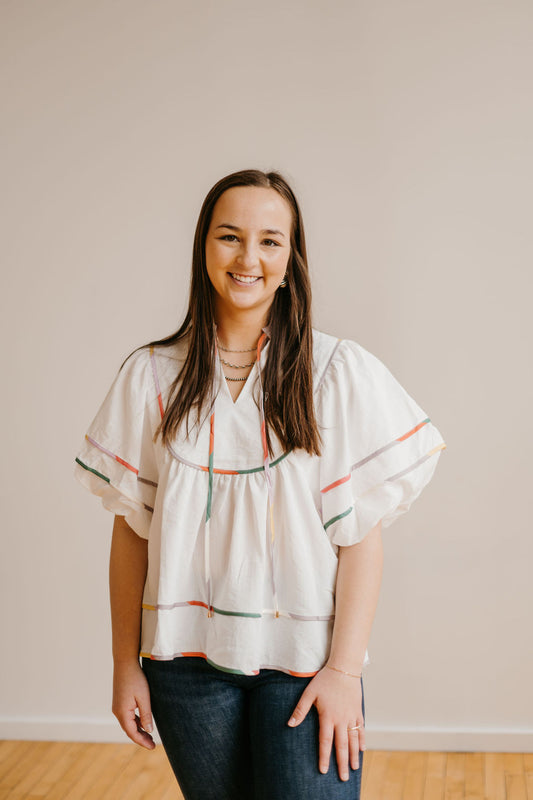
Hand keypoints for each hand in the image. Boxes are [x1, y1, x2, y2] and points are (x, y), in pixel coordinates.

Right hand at [112, 660, 155, 749]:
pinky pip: (128, 715)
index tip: (152, 747)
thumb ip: (146, 715)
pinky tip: (144, 722)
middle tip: (152, 744)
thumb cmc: (136, 678)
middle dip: (141, 738)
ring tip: (150, 735)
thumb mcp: (144, 697)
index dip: (142, 741)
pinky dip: (136, 721)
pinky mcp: (120, 701)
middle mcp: (117, 711)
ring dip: (138, 730)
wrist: (125, 662)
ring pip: (129, 723)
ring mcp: (117, 706)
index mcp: (122, 713)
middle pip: (129, 730)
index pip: (132, 733)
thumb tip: (148, 731)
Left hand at [287, 666, 364, 781]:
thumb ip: (300, 710)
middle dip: (341, 763)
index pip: (325, 741)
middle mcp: (341, 719)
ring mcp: (351, 716)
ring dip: (353, 755)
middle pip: (342, 745)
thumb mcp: (309, 693)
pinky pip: (361, 729)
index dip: (324, 757)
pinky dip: (361, 740)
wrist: (344, 668)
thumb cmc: (324, 680)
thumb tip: (289, 724)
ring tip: (353, 769)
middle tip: (343, 778)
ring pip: (353, 740)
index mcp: (328, 716)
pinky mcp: (358, 711)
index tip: (323, 770)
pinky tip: (362, 750)